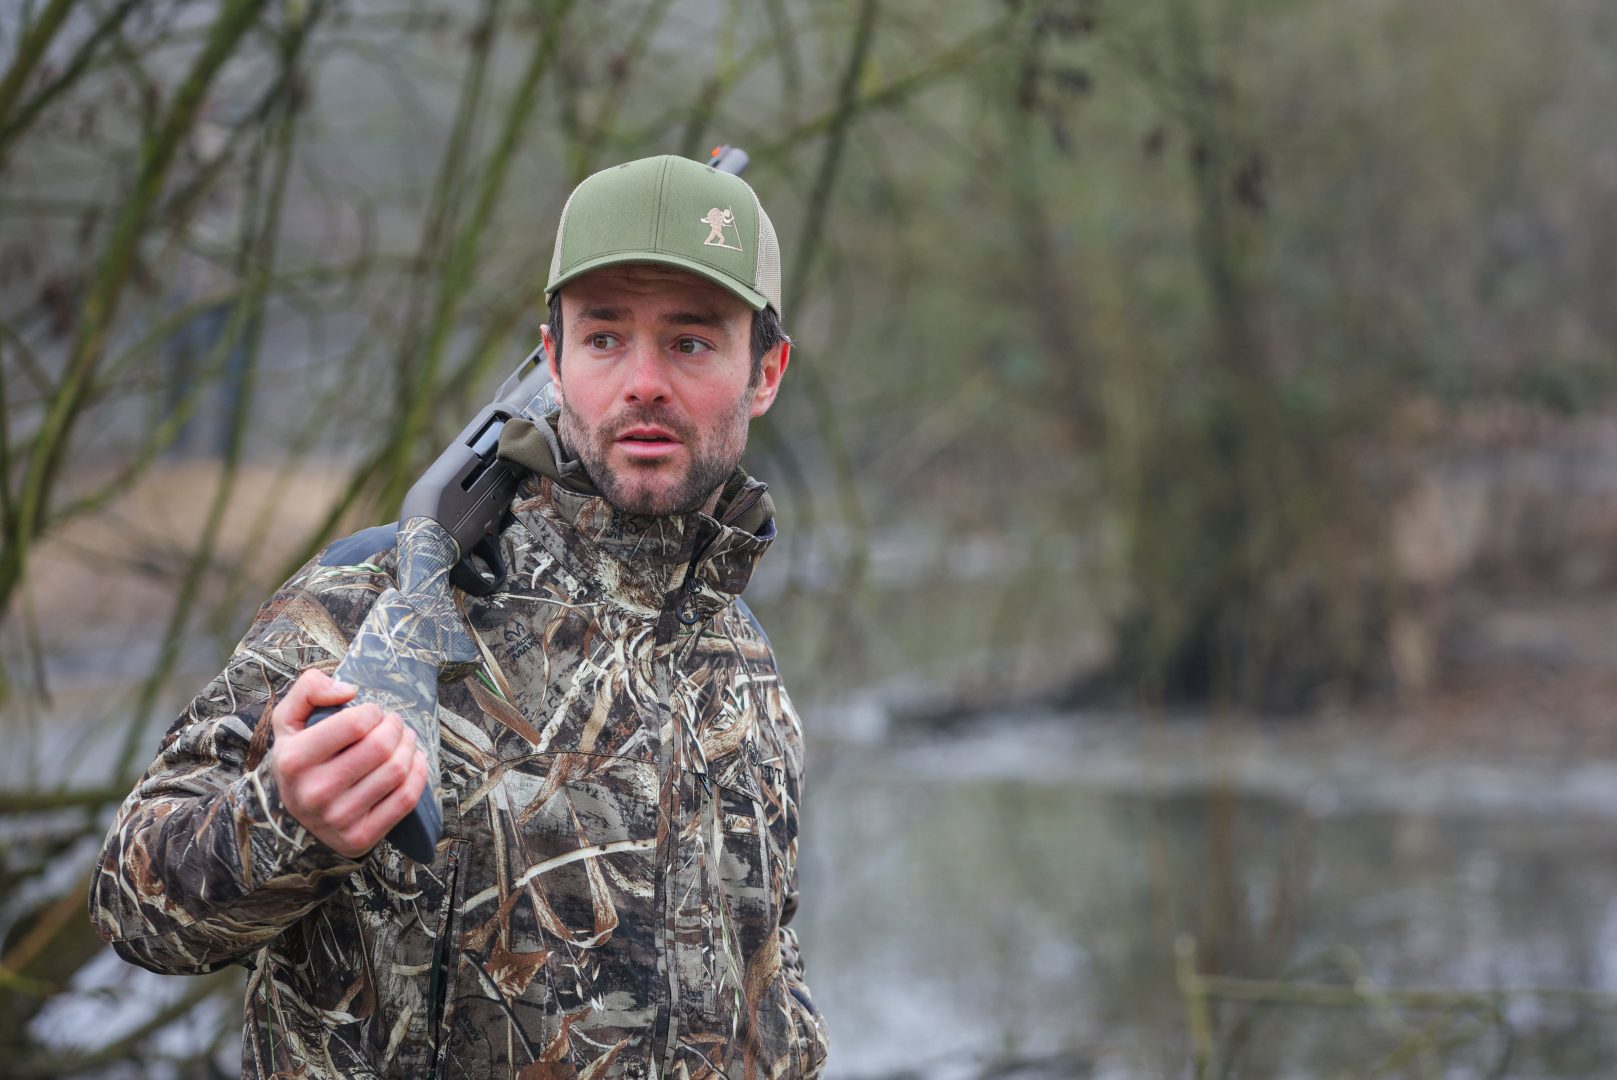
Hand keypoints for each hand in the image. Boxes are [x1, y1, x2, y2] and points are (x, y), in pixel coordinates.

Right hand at [269, 668, 428, 858]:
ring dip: (410, 746)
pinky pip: (405, 799)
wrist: (299, 814)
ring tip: (405, 739)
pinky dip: (419, 773)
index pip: (355, 723)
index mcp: (293, 760)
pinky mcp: (359, 838)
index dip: (373, 711)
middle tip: (394, 724)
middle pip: (381, 746)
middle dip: (396, 726)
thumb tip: (348, 691)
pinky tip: (414, 761)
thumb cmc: (301, 756)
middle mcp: (313, 793)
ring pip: (397, 770)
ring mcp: (337, 819)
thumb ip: (309, 689)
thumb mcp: (289, 720)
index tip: (372, 713)